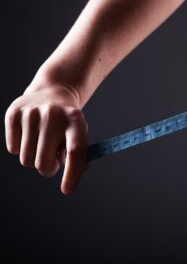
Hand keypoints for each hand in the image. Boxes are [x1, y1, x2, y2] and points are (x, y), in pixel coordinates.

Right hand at [5, 80, 88, 194]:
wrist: (52, 93)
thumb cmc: (67, 122)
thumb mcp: (78, 133)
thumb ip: (78, 155)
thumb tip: (73, 176)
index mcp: (75, 120)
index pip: (75, 150)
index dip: (72, 173)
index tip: (68, 190)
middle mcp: (54, 114)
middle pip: (43, 161)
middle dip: (47, 169)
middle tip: (51, 163)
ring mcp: (32, 113)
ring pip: (26, 159)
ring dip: (33, 159)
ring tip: (42, 145)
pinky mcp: (14, 113)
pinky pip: (12, 149)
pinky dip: (20, 148)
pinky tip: (29, 135)